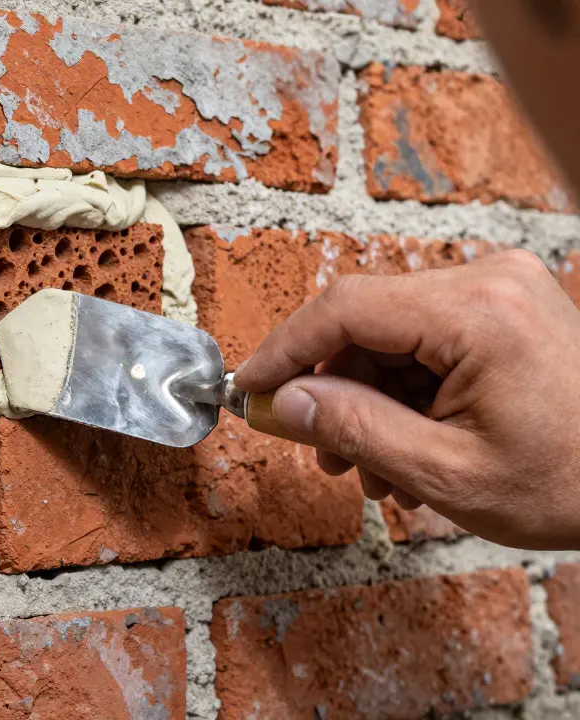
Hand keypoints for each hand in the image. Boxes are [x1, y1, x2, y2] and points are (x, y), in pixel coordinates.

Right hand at [233, 249, 579, 549]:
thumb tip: (288, 403)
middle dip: (332, 391)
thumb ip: (356, 429)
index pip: (344, 308)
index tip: (250, 388)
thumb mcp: (448, 472)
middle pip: (364, 322)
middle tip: (319, 454)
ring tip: (374, 471)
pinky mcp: (506, 309)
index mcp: (477, 311)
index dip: (284, 350)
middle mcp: (489, 281)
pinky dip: (404, 394)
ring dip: (368, 401)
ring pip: (391, 336)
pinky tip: (407, 450)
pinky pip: (426, 342)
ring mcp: (501, 290)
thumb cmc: (573, 481)